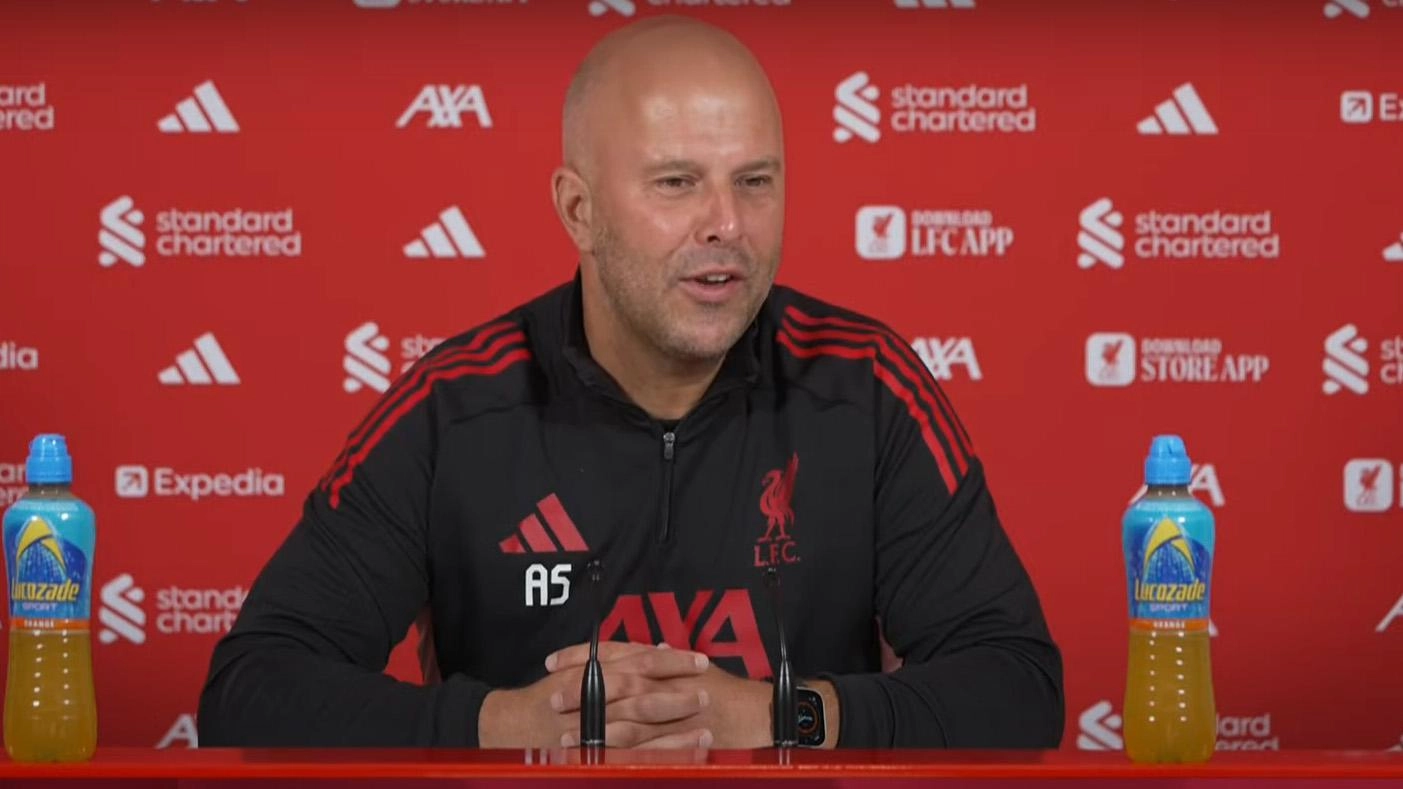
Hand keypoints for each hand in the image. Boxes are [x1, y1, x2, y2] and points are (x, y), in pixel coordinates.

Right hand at [478, 641, 712, 748]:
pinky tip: (681, 756)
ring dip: (675, 728)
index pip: (641, 661)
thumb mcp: (577, 668)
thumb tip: (656, 651)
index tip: (699, 660)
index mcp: (596, 670)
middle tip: (707, 692)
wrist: (512, 726)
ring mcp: (594, 726)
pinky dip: (657, 755)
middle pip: (644, 692)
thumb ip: (613, 660)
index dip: (673, 661)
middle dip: (678, 693)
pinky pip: (630, 755)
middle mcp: (595, 695)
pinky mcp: (593, 751)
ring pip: (641, 726)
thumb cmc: (548, 696)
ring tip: (706, 729)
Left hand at [547, 642, 773, 748]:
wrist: (763, 715)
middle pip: (615, 682)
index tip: (554, 661)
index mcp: (667, 662)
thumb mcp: (701, 669)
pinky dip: (619, 749)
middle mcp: (666, 681)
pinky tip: (597, 755)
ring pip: (625, 715)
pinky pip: (646, 744)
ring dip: (592, 723)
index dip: (583, 656)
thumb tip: (657, 649)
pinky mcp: (680, 737)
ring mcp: (673, 710)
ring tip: (565, 732)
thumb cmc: (733, 693)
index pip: (617, 653)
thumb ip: (674, 661)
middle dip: (581, 690)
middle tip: (551, 698)